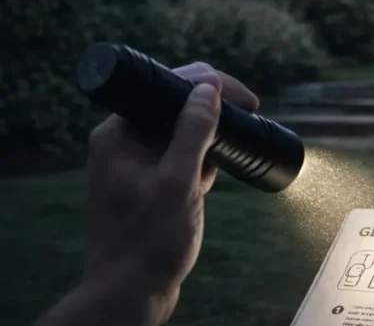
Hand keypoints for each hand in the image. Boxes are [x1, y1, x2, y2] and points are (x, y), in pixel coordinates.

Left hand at [37, 63, 257, 325]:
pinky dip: (202, 159)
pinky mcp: (148, 179)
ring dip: (210, 136)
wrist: (131, 293)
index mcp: (118, 133)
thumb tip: (209, 88)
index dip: (211, 85)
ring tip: (231, 151)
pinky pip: (180, 153)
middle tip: (250, 115)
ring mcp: (135, 160)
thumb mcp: (177, 182)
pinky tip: (213, 176)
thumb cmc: (148, 242)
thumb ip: (193, 132)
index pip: (168, 86)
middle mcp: (123, 140)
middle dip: (214, 109)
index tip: (248, 101)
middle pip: (175, 103)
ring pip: (182, 128)